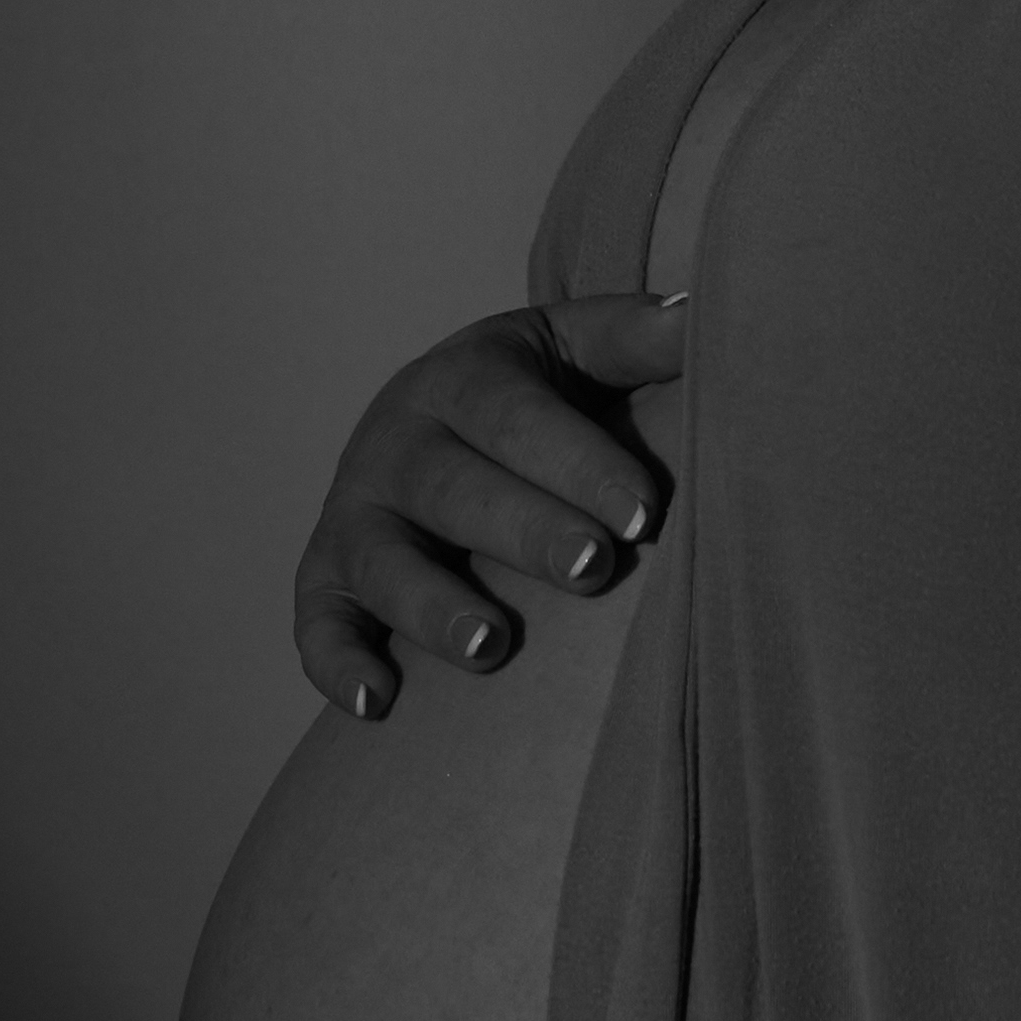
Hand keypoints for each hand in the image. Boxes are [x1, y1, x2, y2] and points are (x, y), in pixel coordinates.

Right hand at [290, 292, 687, 717]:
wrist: (436, 421)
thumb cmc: (534, 397)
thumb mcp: (576, 348)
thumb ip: (634, 335)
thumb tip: (704, 318)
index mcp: (463, 377)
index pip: (514, 416)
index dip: (576, 462)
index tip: (644, 514)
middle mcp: (397, 440)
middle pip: (451, 486)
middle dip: (522, 530)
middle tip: (593, 570)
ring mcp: (354, 511)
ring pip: (379, 558)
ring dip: (430, 604)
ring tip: (493, 646)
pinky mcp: (324, 576)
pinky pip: (315, 621)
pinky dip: (336, 662)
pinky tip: (378, 702)